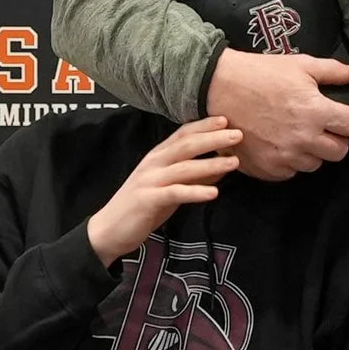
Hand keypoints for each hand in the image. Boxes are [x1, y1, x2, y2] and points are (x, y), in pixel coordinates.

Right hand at [88, 118, 242, 263]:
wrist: (109, 230)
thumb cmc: (143, 207)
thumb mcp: (171, 188)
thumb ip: (193, 176)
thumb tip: (222, 166)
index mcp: (157, 156)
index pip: (182, 134)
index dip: (204, 126)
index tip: (227, 120)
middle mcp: (153, 163)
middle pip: (185, 145)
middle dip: (213, 139)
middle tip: (238, 135)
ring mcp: (149, 180)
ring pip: (183, 168)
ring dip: (210, 164)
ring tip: (234, 163)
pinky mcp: (147, 200)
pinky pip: (174, 193)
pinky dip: (195, 192)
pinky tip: (214, 193)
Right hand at [204, 49, 348, 178]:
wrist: (218, 88)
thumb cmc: (261, 73)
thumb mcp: (300, 65)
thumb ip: (333, 72)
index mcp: (316, 111)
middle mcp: (304, 139)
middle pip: (340, 152)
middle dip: (337, 139)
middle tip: (324, 126)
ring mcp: (284, 156)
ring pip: (315, 164)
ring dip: (313, 151)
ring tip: (298, 133)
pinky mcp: (267, 168)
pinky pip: (291, 172)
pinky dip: (290, 160)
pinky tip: (280, 142)